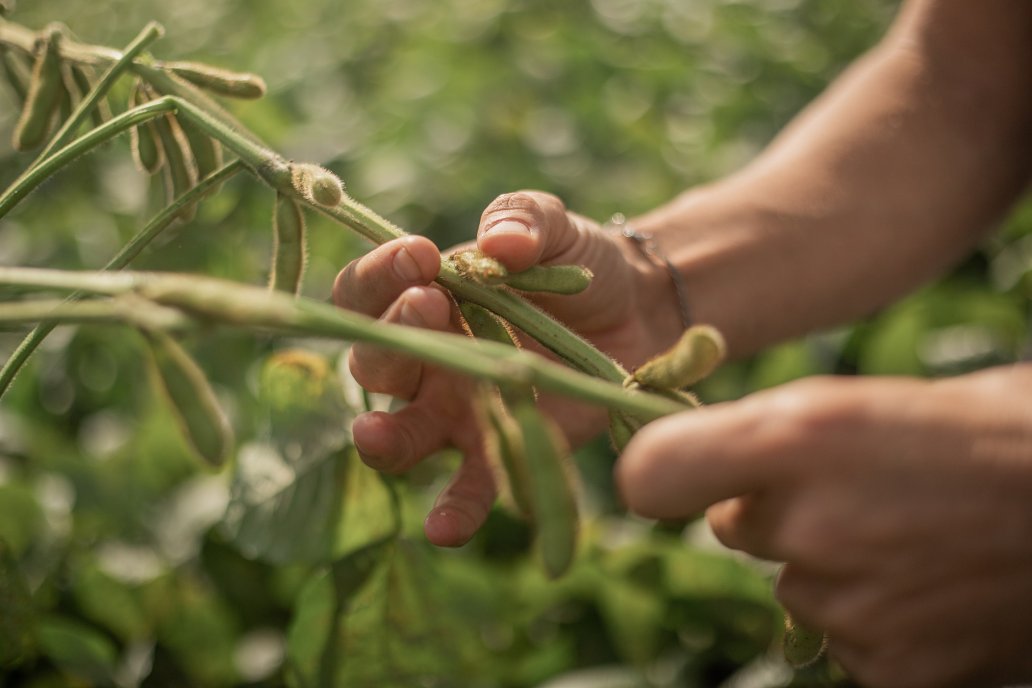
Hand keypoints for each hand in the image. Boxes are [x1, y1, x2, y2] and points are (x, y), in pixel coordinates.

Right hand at [333, 191, 679, 546]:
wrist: (640, 310)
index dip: (378, 276)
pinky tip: (444, 528)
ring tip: (377, 433)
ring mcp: (460, 413)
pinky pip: (467, 490)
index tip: (420, 254)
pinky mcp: (501, 453)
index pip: (367, 293)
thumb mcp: (552, 224)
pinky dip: (452, 512)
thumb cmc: (580, 261)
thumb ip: (521, 218)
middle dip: (391, 336)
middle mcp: (429, 361)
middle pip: (375, 362)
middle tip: (430, 307)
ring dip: (383, 436)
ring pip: (400, 434)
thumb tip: (500, 244)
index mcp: (425, 299)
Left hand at [617, 365, 1031, 686]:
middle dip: (777, 512)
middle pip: (733, 528)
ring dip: (833, 566)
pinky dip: (877, 620)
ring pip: (794, 586)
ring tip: (912, 536)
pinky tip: (931, 587)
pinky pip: (842, 639)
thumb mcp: (860, 402)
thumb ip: (766, 434)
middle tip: (859, 491)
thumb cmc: (979, 433)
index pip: (652, 475)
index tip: (684, 476)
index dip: (663, 476)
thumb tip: (688, 468)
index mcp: (800, 435)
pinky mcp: (891, 668)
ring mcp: (850, 605)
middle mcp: (811, 524)